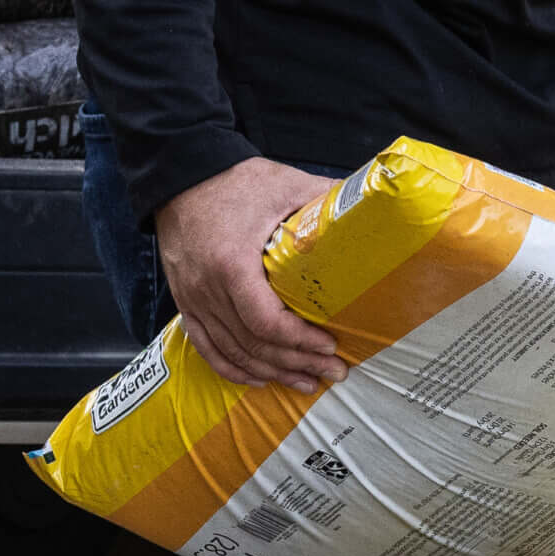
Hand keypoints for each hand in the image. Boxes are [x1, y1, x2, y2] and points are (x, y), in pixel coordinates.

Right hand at [154, 158, 345, 393]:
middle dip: (298, 362)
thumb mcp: (285, 185)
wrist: (181, 175)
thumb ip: (326, 200)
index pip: (266, 321)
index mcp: (231, 263)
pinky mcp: (185, 301)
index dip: (300, 340)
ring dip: (272, 372)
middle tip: (334, 372)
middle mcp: (206, 287)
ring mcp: (192, 298)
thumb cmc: (236, 181)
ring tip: (308, 381)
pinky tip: (260, 380)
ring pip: (233, 351)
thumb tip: (373, 210)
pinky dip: (233, 368)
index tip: (330, 344)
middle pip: (254, 343)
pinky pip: (205, 346)